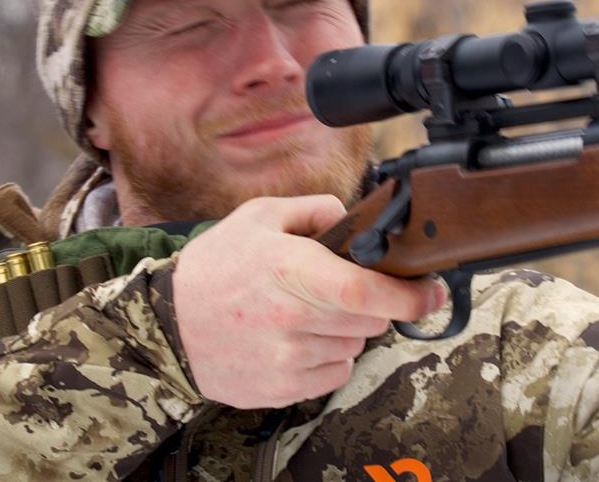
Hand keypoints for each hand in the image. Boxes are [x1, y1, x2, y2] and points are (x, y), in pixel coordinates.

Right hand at [171, 195, 444, 408]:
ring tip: (305, 312)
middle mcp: (292, 318)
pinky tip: (297, 339)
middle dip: (369, 303)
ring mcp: (288, 358)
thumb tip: (358, 219)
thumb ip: (316, 209)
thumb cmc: (216, 266)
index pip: (366, 290)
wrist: (167, 324)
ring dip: (346, 329)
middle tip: (338, 289)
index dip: (409, 294)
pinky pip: (336, 373)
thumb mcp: (260, 216)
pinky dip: (329, 356)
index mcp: (290, 269)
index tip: (431, 291)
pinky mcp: (283, 389)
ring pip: (356, 346)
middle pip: (371, 320)